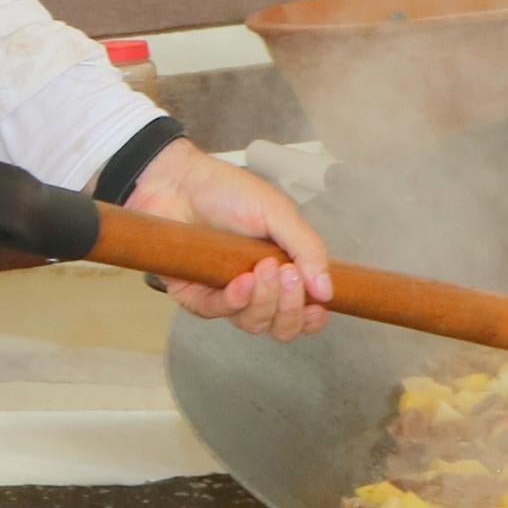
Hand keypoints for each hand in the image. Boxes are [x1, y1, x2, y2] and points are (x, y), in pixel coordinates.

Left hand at [126, 139, 333, 340]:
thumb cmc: (227, 191)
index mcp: (281, 270)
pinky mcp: (195, 295)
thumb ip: (307, 250)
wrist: (179, 181)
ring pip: (253, 323)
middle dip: (290, 308)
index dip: (311, 318)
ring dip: (265, 301)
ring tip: (264, 268)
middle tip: (289, 276)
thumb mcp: (279, 213)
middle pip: (281, 326)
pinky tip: (242, 281)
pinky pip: (217, 312)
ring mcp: (226, 294)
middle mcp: (256, 289)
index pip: (303, 312)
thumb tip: (327, 290)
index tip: (318, 305)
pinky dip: (235, 300)